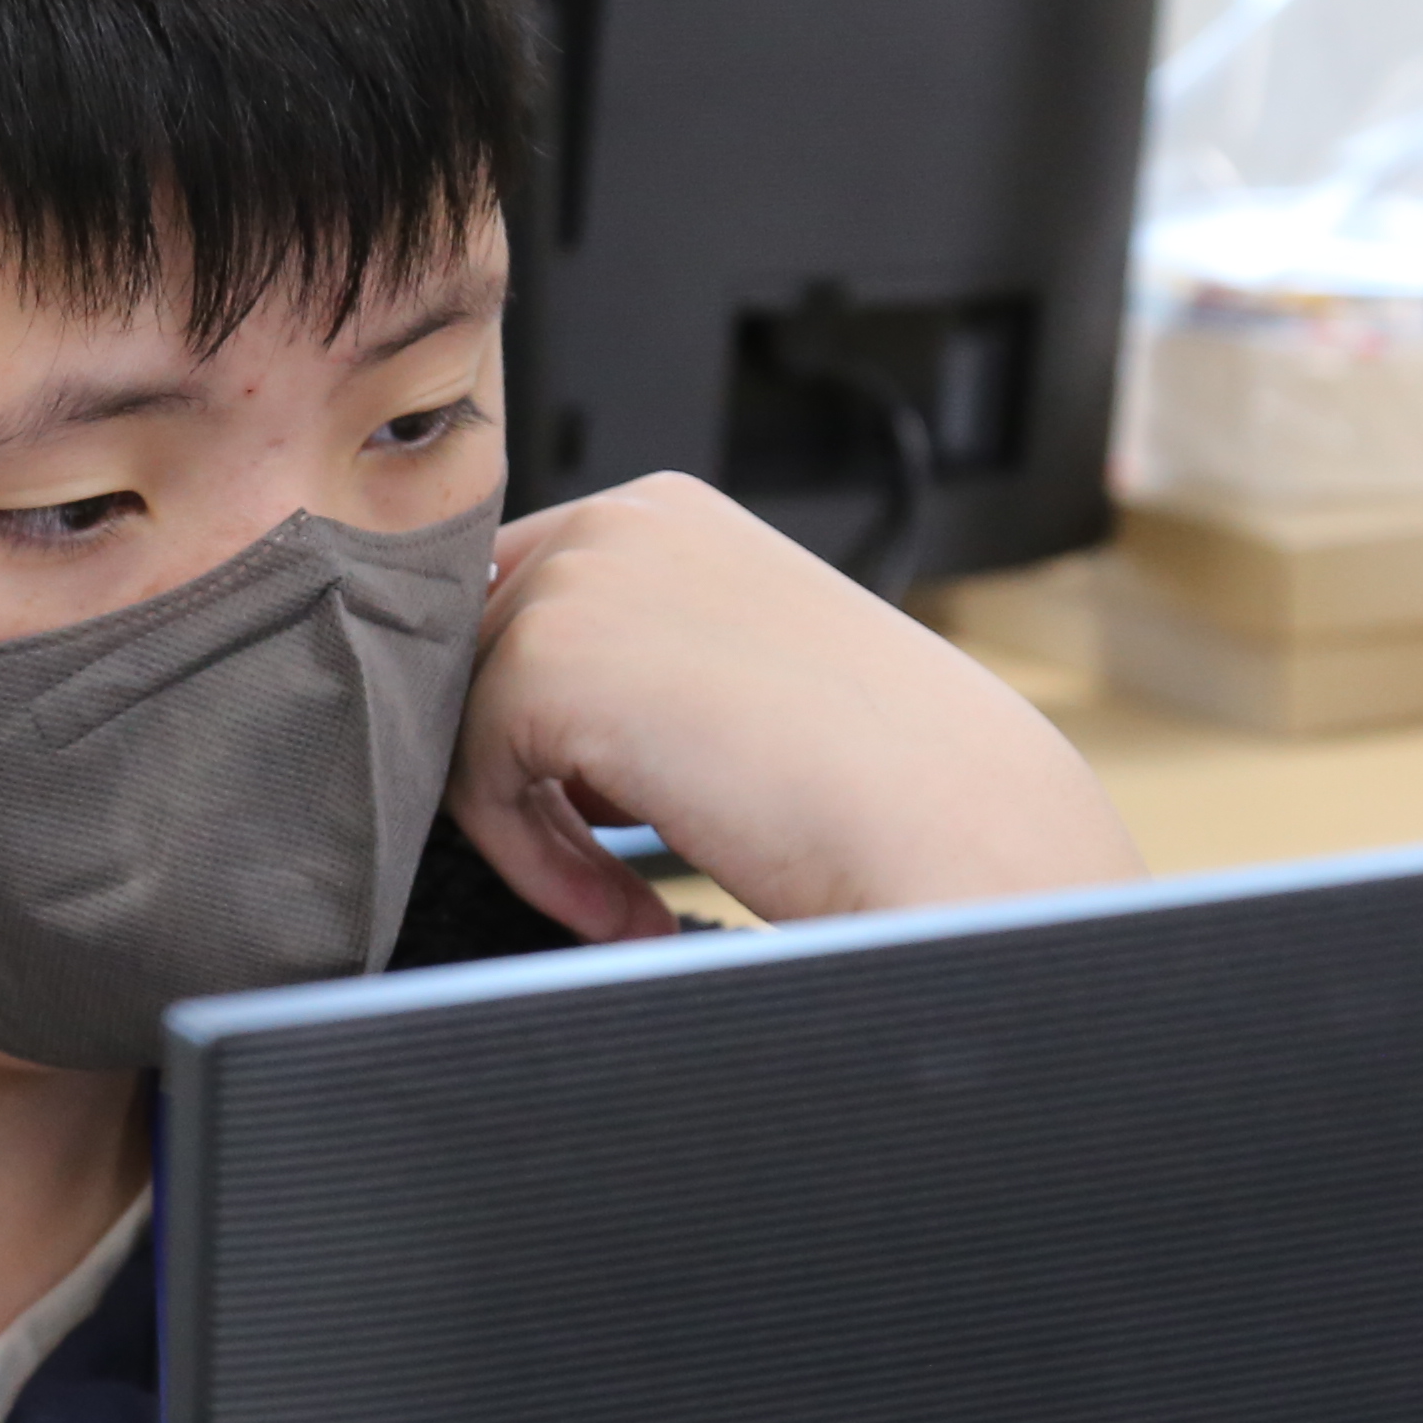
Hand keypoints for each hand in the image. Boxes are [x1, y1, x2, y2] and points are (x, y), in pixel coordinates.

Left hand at [447, 474, 1146, 941]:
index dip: (544, 723)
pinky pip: (477, 782)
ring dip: (537, 830)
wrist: (952, 826)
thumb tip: (539, 730)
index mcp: (668, 515)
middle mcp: (619, 519)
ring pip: (469, 722)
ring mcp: (579, 579)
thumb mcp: (739, 678)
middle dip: (525, 769)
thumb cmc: (881, 779)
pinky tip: (630, 908)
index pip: (524, 605)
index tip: (605, 815)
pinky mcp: (548, 660)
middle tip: (609, 864)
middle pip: (479, 657)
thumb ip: (637, 668)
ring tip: (627, 900)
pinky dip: (539, 866)